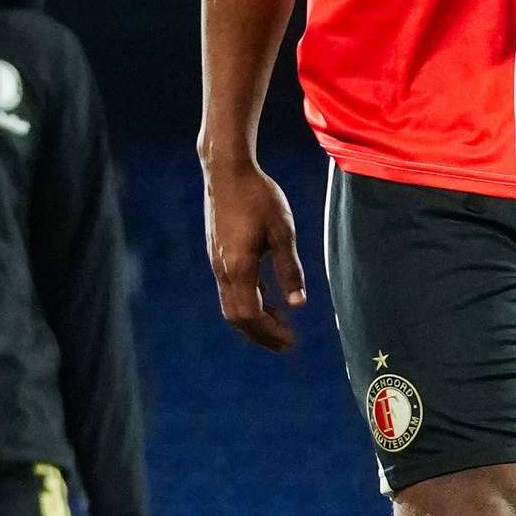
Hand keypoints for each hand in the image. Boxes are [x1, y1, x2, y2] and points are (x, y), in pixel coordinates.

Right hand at [203, 155, 305, 352]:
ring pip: (230, 303)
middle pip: (236, 316)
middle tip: (285, 343)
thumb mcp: (282, 232)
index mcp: (239, 267)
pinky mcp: (217, 252)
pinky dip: (248, 300)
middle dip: (260, 333)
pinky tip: (266, 294)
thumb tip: (298, 305)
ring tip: (279, 322)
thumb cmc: (259, 197)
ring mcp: (216, 261)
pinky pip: (229, 288)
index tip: (291, 341)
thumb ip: (289, 269)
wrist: (226, 171)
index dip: (269, 332)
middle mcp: (223, 269)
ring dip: (254, 318)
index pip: (250, 314)